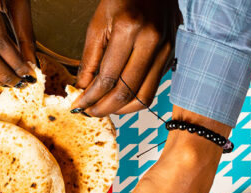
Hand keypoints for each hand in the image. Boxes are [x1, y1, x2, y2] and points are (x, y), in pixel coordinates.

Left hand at [71, 0, 175, 115]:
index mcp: (129, 29)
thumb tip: (82, 89)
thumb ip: (89, 59)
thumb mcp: (98, 23)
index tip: (79, 105)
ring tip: (105, 108)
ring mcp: (165, 50)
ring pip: (143, 97)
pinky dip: (134, 99)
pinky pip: (153, 88)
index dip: (91, 97)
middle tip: (89, 112)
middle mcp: (151, 41)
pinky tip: (120, 97)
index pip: (108, 78)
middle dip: (104, 108)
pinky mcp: (171, 56)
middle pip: (126, 92)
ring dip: (121, 110)